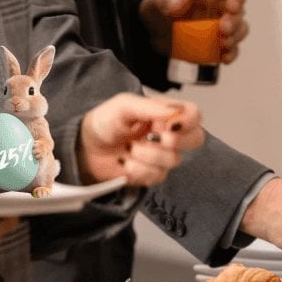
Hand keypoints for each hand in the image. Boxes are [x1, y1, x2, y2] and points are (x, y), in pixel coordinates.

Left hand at [78, 93, 204, 186]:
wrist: (85, 149)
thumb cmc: (104, 122)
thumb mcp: (123, 106)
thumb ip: (150, 107)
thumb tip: (174, 112)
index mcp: (165, 113)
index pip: (194, 115)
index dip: (187, 121)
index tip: (168, 124)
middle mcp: (168, 133)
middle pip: (196, 138)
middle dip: (174, 141)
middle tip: (152, 137)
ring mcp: (162, 156)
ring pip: (173, 160)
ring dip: (147, 155)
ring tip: (129, 149)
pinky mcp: (152, 174)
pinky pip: (158, 176)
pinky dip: (138, 170)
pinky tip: (126, 163)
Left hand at [139, 0, 248, 63]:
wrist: (157, 31)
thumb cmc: (162, 9)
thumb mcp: (159, 2)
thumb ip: (167, 1)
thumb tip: (176, 5)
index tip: (232, 7)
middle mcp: (221, 6)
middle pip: (239, 12)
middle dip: (234, 21)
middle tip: (223, 29)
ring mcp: (223, 26)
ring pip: (240, 30)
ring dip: (235, 38)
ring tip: (223, 43)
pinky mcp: (220, 44)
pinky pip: (232, 50)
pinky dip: (231, 54)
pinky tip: (224, 58)